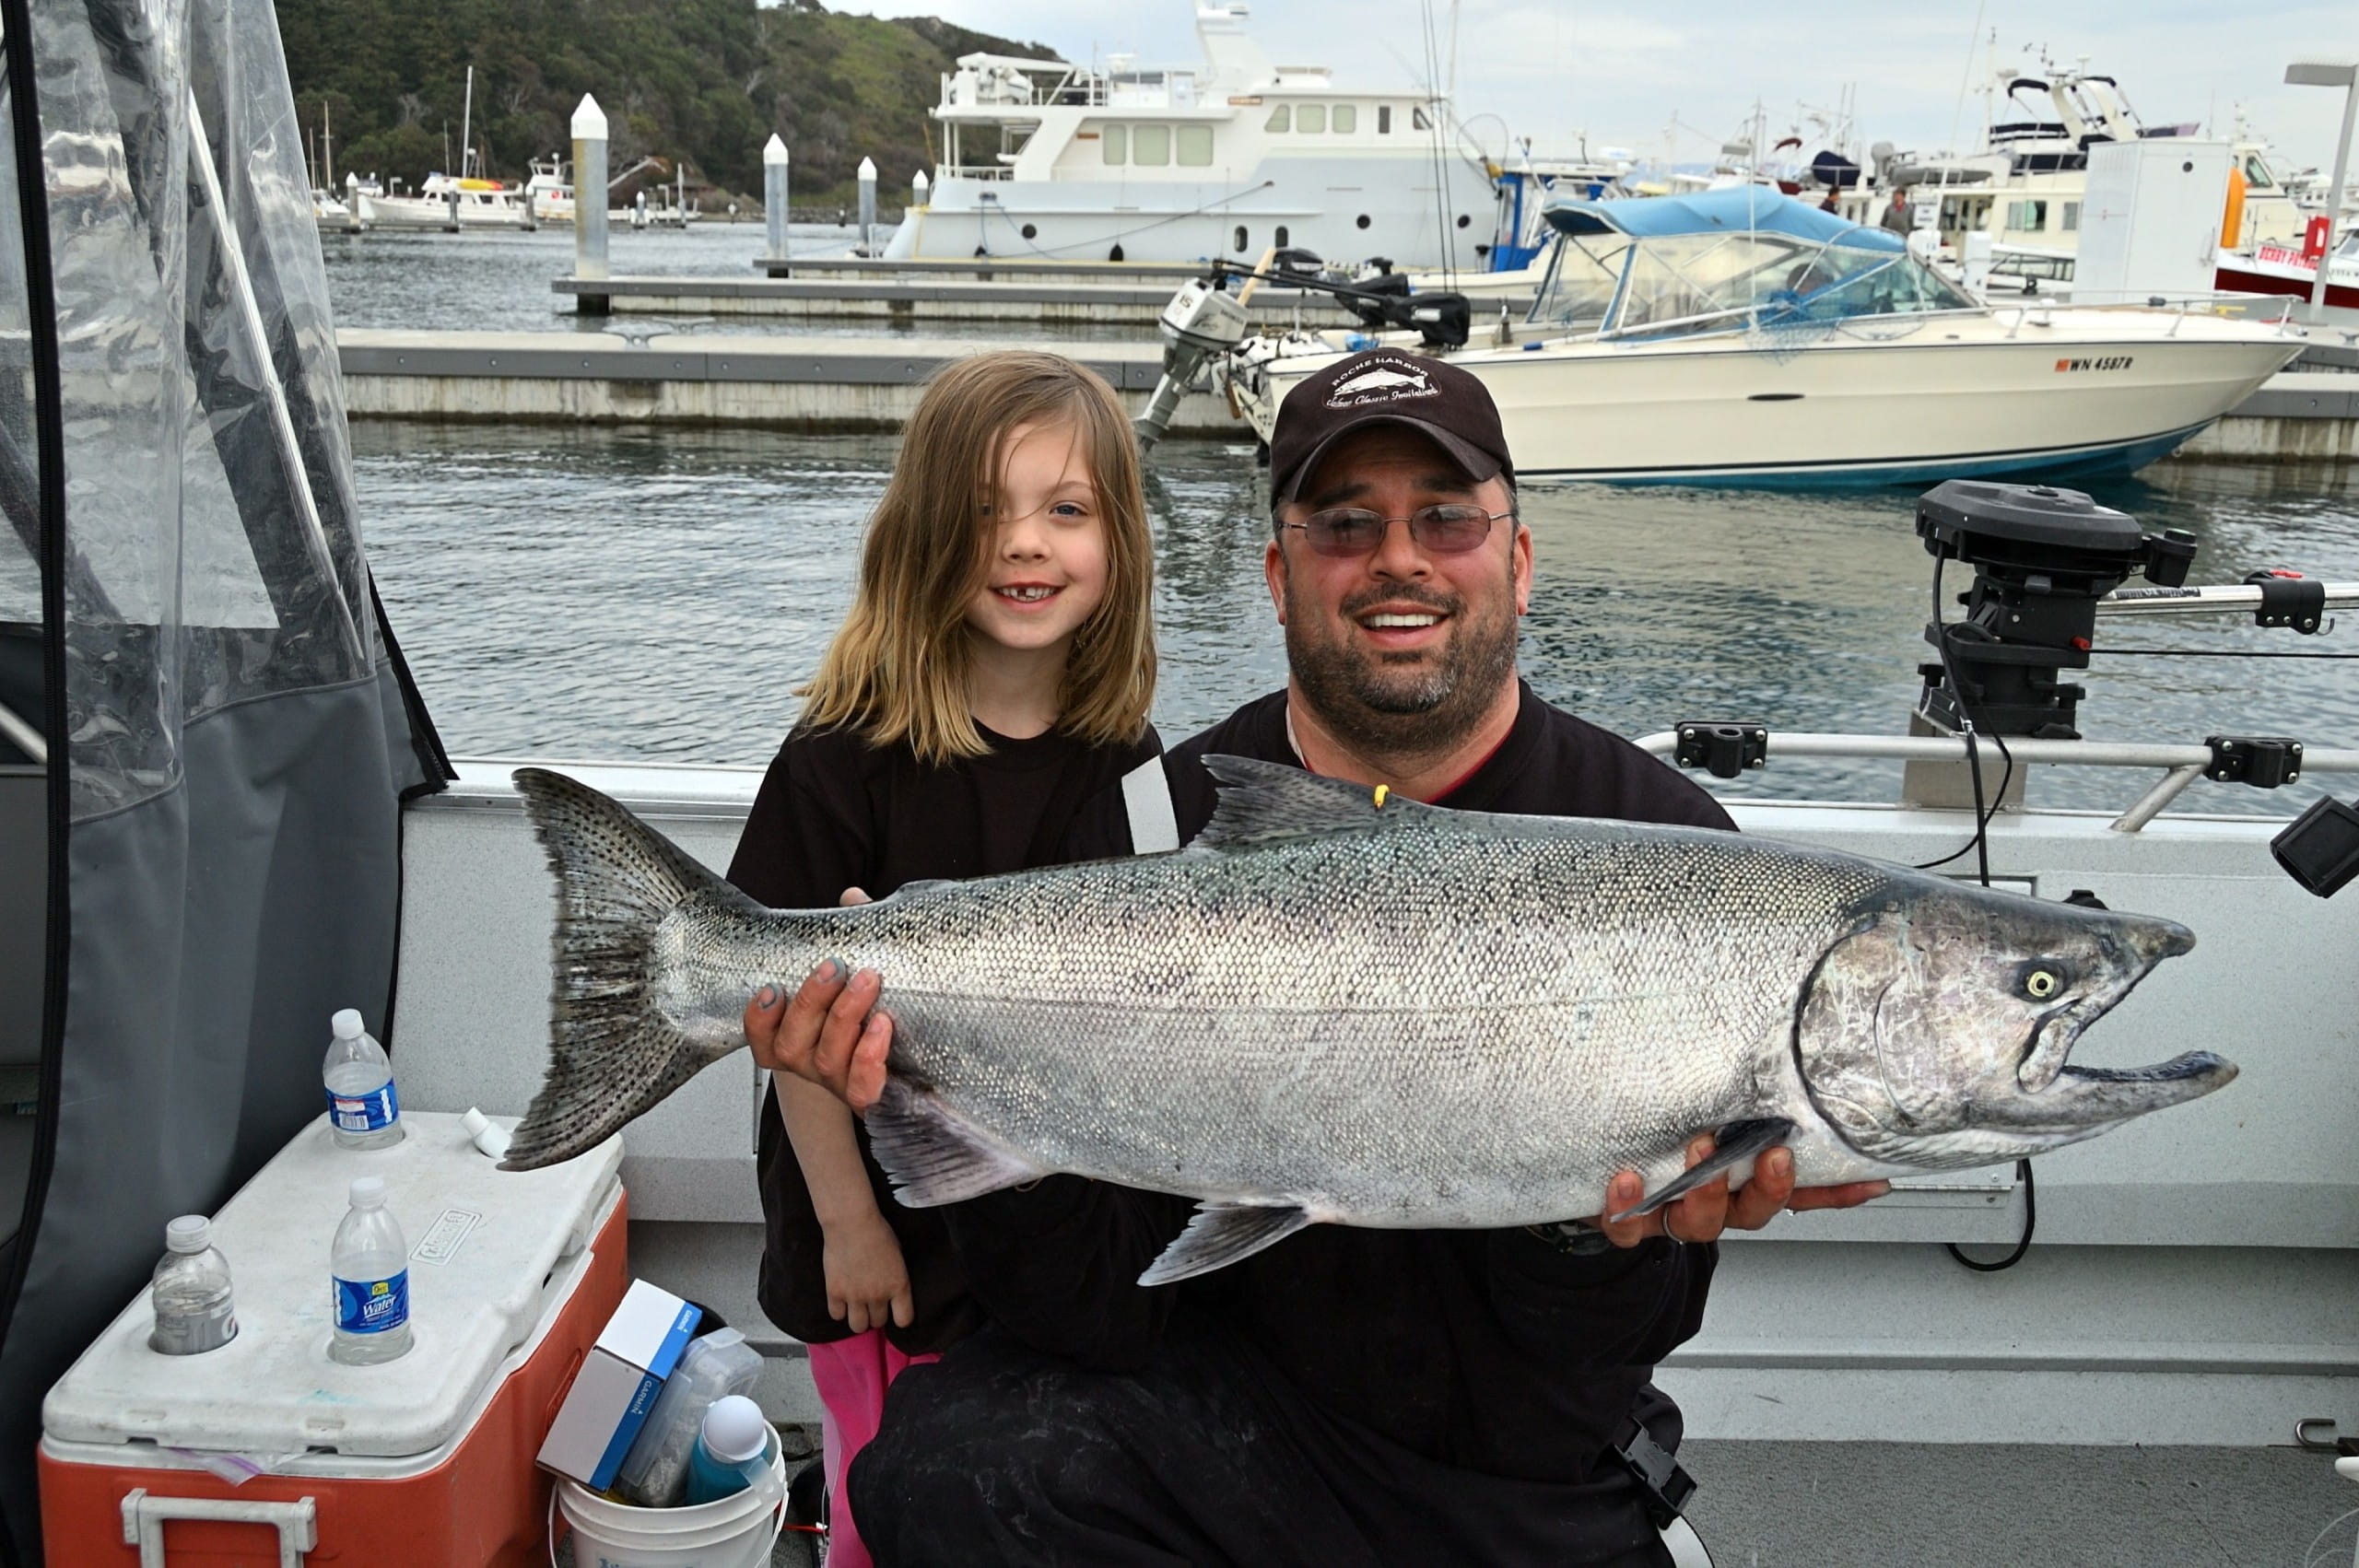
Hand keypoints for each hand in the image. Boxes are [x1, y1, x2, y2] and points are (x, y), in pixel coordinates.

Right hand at [743, 887, 893, 1114]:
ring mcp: (839, 1084)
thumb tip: (854, 898)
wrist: (920, 1068)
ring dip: (843, 1016)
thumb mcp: (861, 973)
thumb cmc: (878, 1011)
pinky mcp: (871, 1096)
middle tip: (835, 966)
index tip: (772, 988)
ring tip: (867, 981)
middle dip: (811, 1000)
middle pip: (792, 1044)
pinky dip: (868, 1056)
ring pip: (825, 1059)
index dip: (759, 1020)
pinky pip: (860, 1087)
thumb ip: (854, 938)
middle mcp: (812, 1066)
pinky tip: (882, 1025)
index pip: (762, 1041)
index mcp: (799, 1041)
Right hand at [822, 1208, 913, 1333]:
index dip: (900, 1317)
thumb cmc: (878, 1232)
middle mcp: (878, 1296)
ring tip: (857, 1306)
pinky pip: (837, 1315)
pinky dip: (839, 1310)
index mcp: (899, 1286)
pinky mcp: (835, 1293)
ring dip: (858, 1318)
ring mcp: (855, 1297)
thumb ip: (896, 1277)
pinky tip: (841, 1300)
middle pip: (878, 1323)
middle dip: (876, 1315)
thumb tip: (892, 1289)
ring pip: (858, 1326)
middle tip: (872, 1304)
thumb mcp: (898, 1255)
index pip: (904, 1320)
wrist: (851, 1223)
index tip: (895, 1312)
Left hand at [1594, 1137, 1889, 1248]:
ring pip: (1699, 1221)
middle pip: (1753, 1212)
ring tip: (1701, 1149)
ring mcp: (1674, 1216)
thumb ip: (1752, 1114)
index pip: (1799, 1195)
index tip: (1868, 1182)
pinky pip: (1630, 1226)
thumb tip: (1807, 1085)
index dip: (1835, 1195)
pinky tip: (1627, 1181)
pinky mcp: (1630, 1222)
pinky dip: (1628, 1205)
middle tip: (1774, 1157)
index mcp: (1743, 1187)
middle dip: (1769, 1187)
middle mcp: (1716, 1206)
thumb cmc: (1669, 1153)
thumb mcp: (1716, 1129)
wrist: (1607, 1193)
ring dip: (1704, 1190)